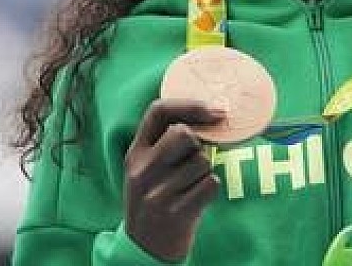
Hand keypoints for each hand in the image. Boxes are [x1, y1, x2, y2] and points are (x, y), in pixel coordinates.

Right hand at [124, 99, 224, 261]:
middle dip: (199, 146)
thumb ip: (166, 144)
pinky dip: (211, 190)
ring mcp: (156, 192)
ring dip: (205, 172)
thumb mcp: (149, 169)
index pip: (159, 111)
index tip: (216, 111)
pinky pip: (211, 184)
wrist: (146, 247)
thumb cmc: (157, 199)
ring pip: (203, 161)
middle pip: (185, 134)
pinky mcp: (175, 212)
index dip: (191, 105)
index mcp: (135, 154)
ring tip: (189, 188)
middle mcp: (142, 170)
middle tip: (193, 164)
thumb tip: (213, 116)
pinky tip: (196, 200)